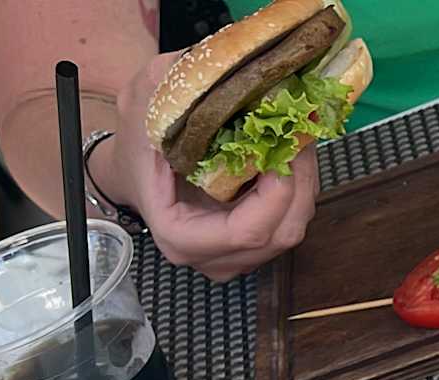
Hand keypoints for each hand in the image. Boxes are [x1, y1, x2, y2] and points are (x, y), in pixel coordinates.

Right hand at [91, 51, 319, 281]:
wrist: (133, 165)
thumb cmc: (137, 139)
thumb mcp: (146, 99)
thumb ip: (182, 86)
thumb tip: (231, 64)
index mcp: (180, 234)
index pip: (247, 232)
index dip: (276, 194)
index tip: (283, 148)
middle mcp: (212, 256)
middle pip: (282, 232)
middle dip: (300, 179)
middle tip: (301, 132)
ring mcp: (237, 255)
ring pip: (294, 227)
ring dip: (305, 180)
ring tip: (299, 136)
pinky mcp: (255, 243)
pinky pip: (292, 219)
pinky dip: (300, 185)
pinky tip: (293, 152)